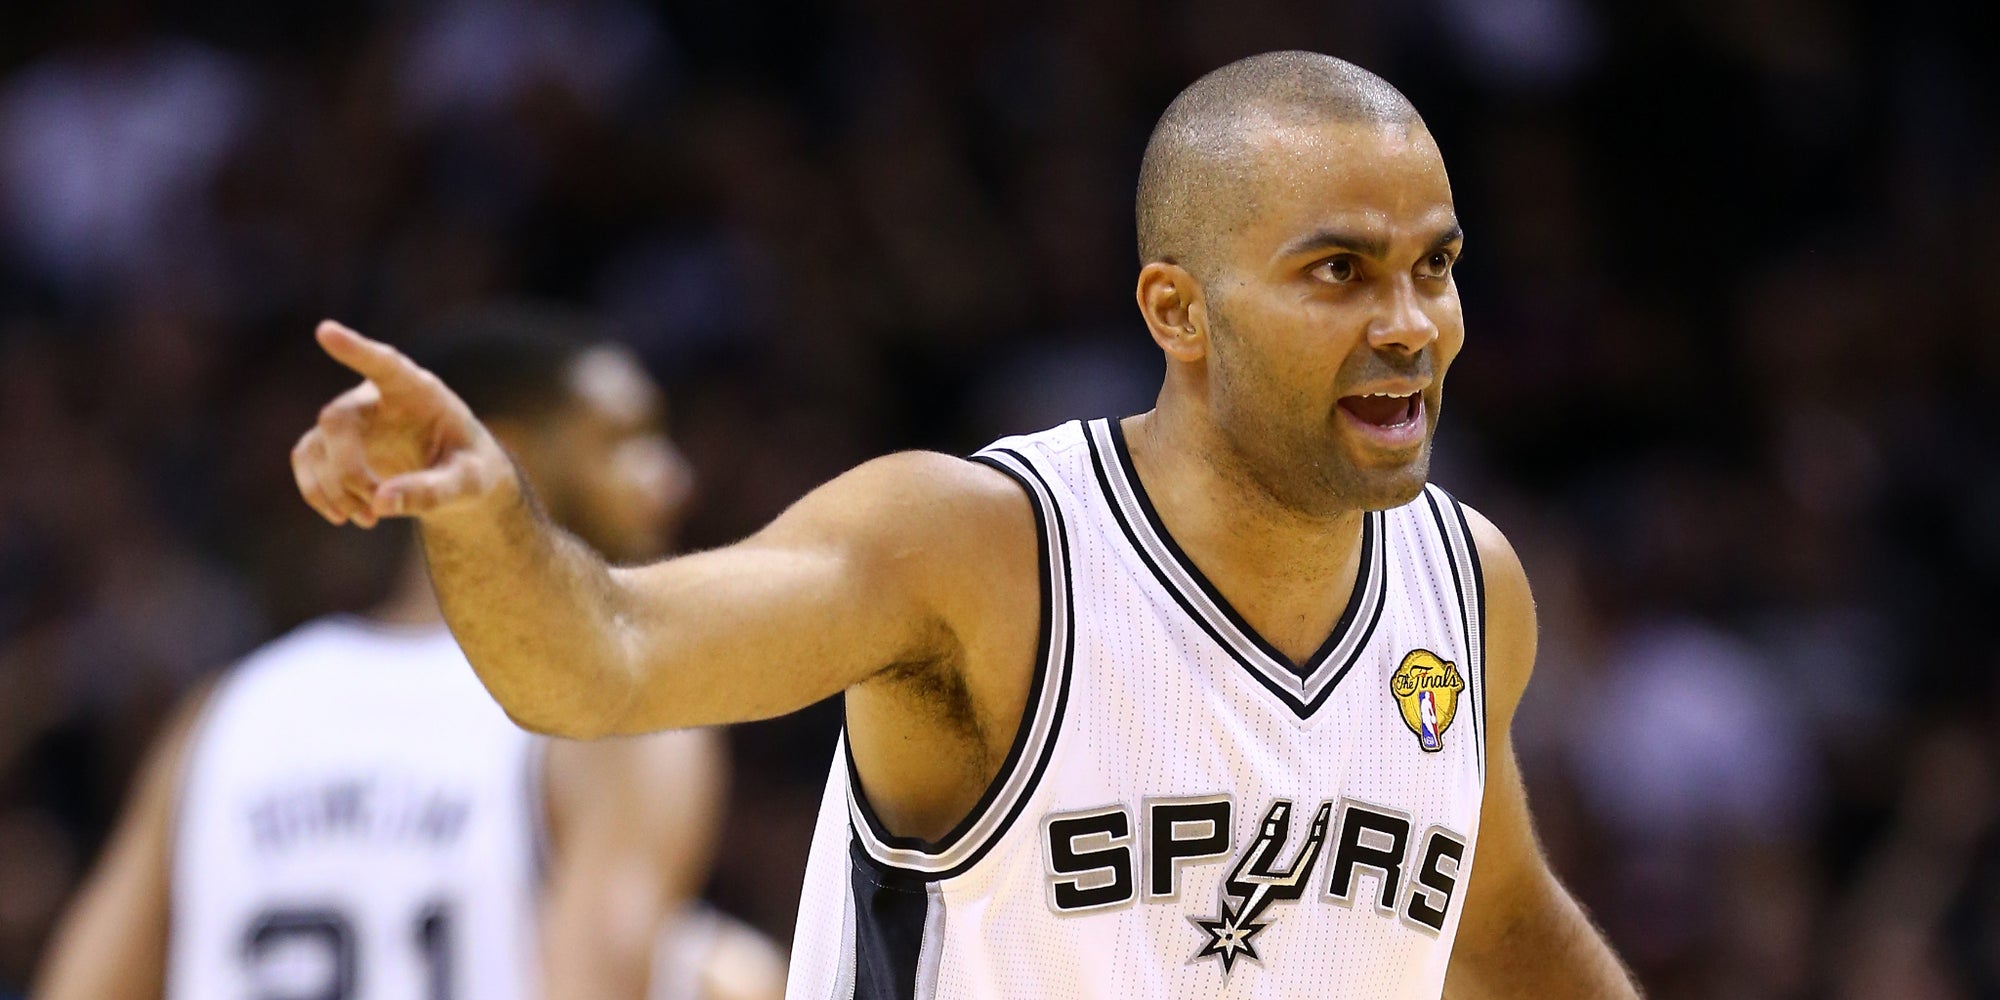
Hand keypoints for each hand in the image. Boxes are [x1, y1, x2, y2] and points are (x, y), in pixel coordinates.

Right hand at [292, 320, 515, 527]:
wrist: (457, 478)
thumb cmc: (470, 470)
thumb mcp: (469, 484)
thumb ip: (433, 491)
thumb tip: (379, 503)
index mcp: (419, 391)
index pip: (384, 363)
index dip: (356, 349)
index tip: (326, 330)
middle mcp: (377, 397)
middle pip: (337, 419)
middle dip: (348, 470)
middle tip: (374, 511)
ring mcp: (352, 419)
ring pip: (316, 445)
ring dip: (332, 489)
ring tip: (367, 520)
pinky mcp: (334, 443)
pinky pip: (306, 460)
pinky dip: (317, 492)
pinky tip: (343, 515)